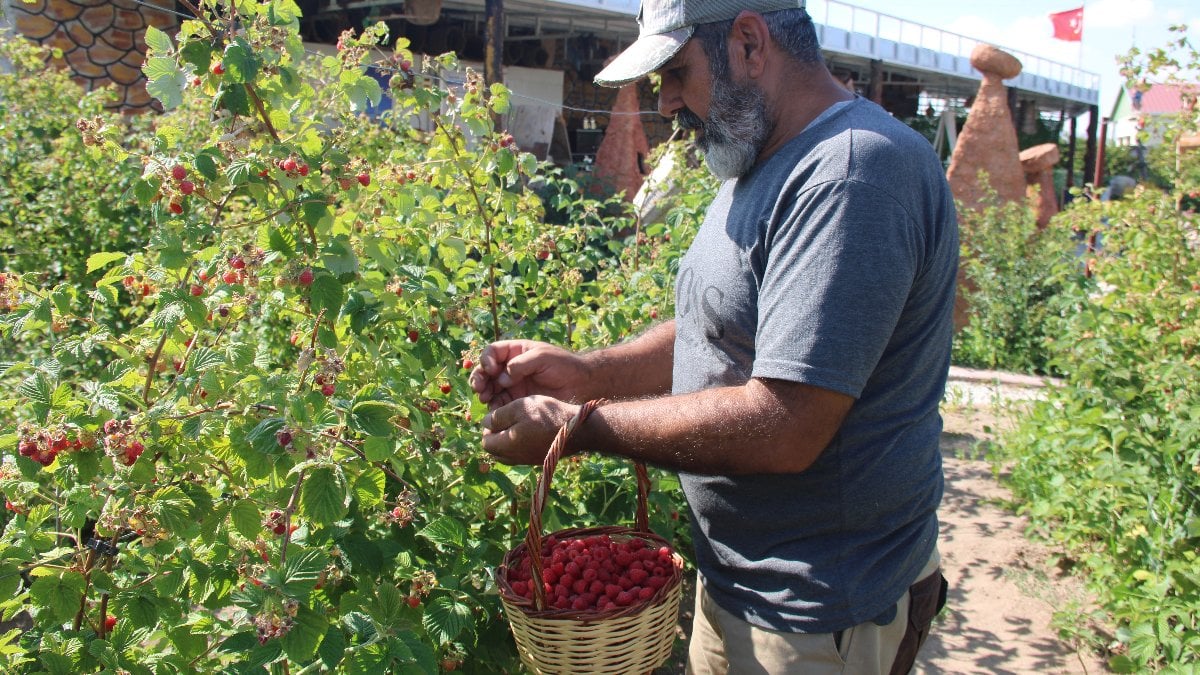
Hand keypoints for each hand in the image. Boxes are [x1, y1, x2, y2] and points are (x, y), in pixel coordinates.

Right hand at [469, 340, 589, 408]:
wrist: (581, 385)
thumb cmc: (564, 366)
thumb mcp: (542, 357)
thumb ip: (520, 364)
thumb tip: (502, 377)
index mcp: (516, 352)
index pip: (492, 352)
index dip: (486, 360)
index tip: (491, 369)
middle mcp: (511, 368)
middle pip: (485, 371)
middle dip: (479, 378)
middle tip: (479, 388)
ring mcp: (513, 385)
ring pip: (490, 388)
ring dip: (484, 392)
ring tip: (485, 397)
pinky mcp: (517, 402)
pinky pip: (500, 404)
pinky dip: (494, 407)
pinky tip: (494, 410)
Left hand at [481, 395, 579, 464]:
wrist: (576, 429)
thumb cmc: (546, 415)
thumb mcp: (519, 408)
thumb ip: (498, 416)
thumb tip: (484, 423)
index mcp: (506, 446)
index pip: (486, 442)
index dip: (487, 428)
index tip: (498, 415)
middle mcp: (515, 458)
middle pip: (495, 451)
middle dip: (495, 436)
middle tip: (506, 420)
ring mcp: (527, 461)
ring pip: (508, 454)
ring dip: (507, 440)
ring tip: (518, 424)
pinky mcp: (538, 459)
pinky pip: (521, 455)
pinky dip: (519, 444)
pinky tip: (530, 430)